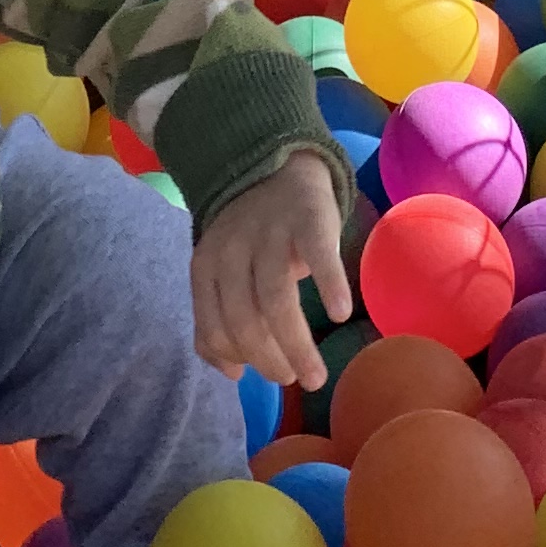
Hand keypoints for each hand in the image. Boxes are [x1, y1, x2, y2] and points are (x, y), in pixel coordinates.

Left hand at [192, 148, 351, 396]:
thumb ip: (217, 320)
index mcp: (206, 265)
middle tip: (292, 381)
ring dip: (296, 344)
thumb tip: (231, 373)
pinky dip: (328, 285)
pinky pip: (318, 255)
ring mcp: (270, 233)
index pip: (214, 326)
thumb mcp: (220, 273)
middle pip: (245, 318)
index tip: (262, 376)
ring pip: (276, 299)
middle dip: (269, 360)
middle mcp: (232, 250)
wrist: (274, 165)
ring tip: (314, 375)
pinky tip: (339, 313)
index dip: (237, 357)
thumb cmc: (249, 235)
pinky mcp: (307, 218)